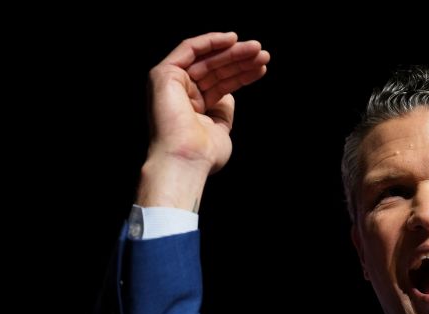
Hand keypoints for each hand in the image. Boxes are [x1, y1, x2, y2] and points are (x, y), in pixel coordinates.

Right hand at [137, 32, 269, 209]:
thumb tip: (229, 93)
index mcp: (192, 108)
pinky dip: (210, 41)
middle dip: (240, 60)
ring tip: (257, 50)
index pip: (220, 85)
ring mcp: (170, 83)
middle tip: (264, 54)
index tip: (262, 69)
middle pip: (215, 70)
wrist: (188, 159)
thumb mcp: (221, 128)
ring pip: (206, 58)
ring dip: (232, 51)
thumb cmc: (204, 153)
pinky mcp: (164, 74)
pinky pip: (189, 49)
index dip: (241, 75)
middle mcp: (180, 94)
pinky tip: (232, 39)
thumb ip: (223, 109)